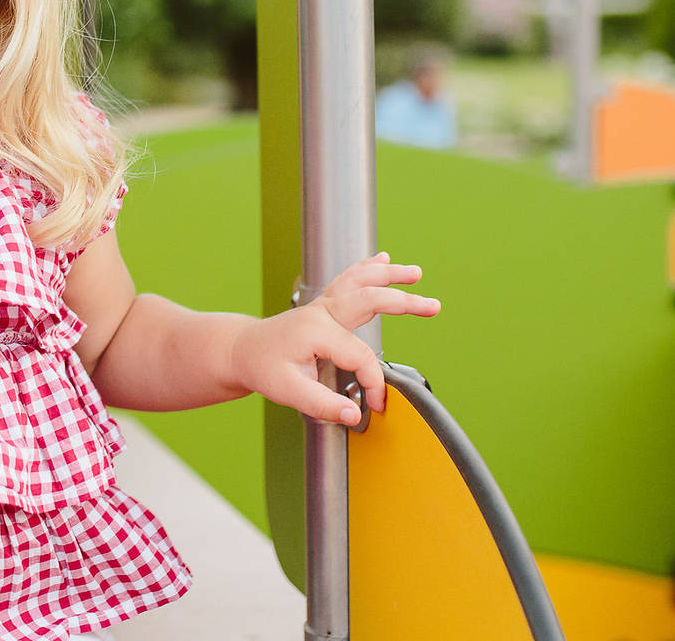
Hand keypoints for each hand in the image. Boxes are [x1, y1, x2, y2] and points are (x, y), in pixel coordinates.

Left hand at [227, 253, 439, 426]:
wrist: (241, 351)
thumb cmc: (262, 368)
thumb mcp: (289, 392)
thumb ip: (323, 405)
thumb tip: (355, 416)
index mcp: (315, 332)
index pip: (360, 356)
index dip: (373, 383)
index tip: (377, 404)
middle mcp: (321, 312)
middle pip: (369, 300)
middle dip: (403, 302)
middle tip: (433, 306)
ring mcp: (322, 305)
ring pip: (359, 281)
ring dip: (388, 275)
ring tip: (415, 272)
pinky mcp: (323, 305)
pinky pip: (348, 280)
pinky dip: (367, 268)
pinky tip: (383, 258)